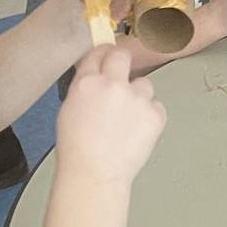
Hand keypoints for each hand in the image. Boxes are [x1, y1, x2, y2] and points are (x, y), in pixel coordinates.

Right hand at [56, 46, 165, 184]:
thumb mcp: (69, 108)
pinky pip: (156, 105)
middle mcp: (114, 85)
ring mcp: (137, 99)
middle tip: (120, 78)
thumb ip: (85, 87)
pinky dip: (149, 115)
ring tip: (127, 118)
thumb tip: (96, 75)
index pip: (98, 53)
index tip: (106, 58)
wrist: (94, 173)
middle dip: (121, 63)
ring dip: (138, 95)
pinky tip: (137, 130)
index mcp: (87, 82)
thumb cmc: (76, 147)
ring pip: (144, 84)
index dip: (103, 55)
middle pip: (123, 55)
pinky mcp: (156, 114)